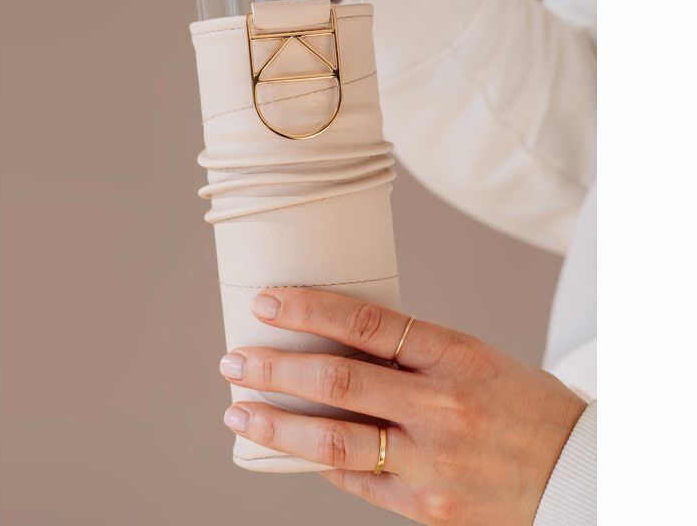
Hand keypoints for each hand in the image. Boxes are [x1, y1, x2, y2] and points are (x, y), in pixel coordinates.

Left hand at [218, 288, 585, 525]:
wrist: (575, 475)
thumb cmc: (517, 403)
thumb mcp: (470, 356)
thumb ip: (408, 352)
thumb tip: (331, 340)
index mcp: (454, 355)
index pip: (367, 323)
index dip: (309, 310)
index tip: (266, 304)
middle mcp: (441, 407)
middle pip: (338, 382)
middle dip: (274, 369)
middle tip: (233, 361)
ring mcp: (433, 463)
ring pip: (335, 441)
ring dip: (277, 425)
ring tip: (238, 409)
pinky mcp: (427, 507)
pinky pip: (357, 482)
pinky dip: (318, 462)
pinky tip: (289, 449)